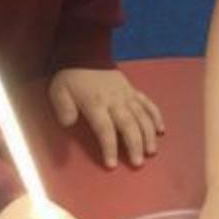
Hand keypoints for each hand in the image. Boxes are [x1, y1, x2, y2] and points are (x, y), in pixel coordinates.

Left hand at [48, 67, 163, 167]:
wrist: (86, 54)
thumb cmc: (71, 78)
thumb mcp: (58, 91)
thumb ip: (63, 108)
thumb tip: (68, 123)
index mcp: (95, 103)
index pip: (105, 129)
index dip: (110, 147)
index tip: (112, 164)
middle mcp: (115, 100)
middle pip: (128, 125)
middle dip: (134, 145)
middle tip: (138, 163)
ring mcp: (127, 95)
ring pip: (142, 116)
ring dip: (148, 134)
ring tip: (151, 151)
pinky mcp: (134, 91)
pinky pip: (148, 104)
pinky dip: (156, 117)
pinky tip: (161, 130)